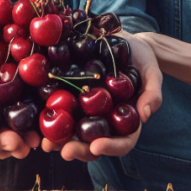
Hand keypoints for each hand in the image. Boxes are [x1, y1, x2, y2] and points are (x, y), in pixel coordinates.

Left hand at [40, 31, 162, 162]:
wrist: (123, 40)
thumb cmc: (143, 59)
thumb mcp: (152, 73)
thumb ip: (152, 94)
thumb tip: (144, 116)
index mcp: (125, 120)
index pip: (122, 142)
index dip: (110, 148)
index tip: (96, 147)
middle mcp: (104, 120)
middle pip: (92, 143)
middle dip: (78, 149)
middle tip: (64, 151)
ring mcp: (85, 109)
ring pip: (72, 131)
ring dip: (59, 140)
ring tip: (46, 142)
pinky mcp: (70, 93)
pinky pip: (59, 107)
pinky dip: (48, 115)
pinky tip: (37, 117)